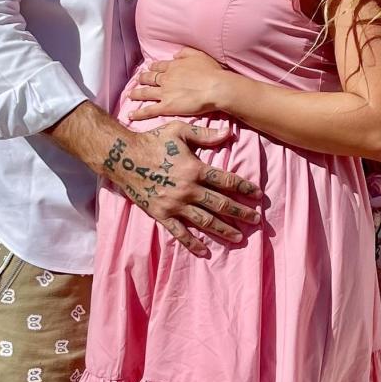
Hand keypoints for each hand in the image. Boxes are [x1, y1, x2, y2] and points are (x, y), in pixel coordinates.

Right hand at [101, 120, 260, 257]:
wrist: (122, 157)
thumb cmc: (152, 140)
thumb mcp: (179, 130)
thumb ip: (205, 134)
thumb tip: (229, 133)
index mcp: (194, 169)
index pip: (226, 180)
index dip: (245, 188)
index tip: (258, 195)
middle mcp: (187, 189)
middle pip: (220, 204)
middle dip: (240, 212)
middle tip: (256, 220)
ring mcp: (174, 204)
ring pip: (205, 221)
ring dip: (223, 230)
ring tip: (238, 237)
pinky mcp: (161, 214)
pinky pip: (180, 233)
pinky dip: (193, 243)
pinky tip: (204, 251)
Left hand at [130, 48, 232, 121]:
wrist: (215, 88)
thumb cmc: (211, 72)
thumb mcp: (199, 55)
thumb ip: (185, 52)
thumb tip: (174, 55)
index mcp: (173, 66)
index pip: (159, 66)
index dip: (153, 67)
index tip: (150, 68)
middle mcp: (166, 78)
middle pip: (150, 78)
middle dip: (143, 79)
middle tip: (138, 79)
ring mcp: (165, 93)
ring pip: (146, 93)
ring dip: (137, 93)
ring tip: (130, 95)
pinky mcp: (166, 107)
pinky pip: (149, 110)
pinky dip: (139, 113)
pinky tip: (131, 115)